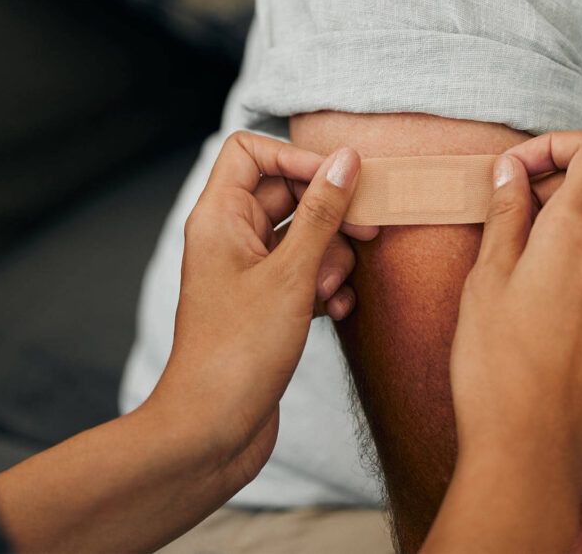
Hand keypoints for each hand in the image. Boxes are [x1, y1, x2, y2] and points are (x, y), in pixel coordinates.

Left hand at [147, 131, 375, 489]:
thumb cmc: (238, 353)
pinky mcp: (266, 306)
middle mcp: (229, 238)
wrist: (213, 432)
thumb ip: (322, 213)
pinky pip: (305, 275)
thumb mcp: (291, 275)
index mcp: (219, 217)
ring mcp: (248, 273)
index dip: (297, 157)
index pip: (251, 150)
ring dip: (331, 258)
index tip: (339, 179)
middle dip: (330, 213)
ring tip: (330, 289)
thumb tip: (345, 161)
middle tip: (368, 228)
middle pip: (287, 194)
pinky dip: (325, 287)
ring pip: (303, 238)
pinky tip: (334, 311)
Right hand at [450, 131, 581, 524]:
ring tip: (527, 264)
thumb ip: (506, 212)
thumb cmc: (496, 363)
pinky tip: (553, 302)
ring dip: (575, 226)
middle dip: (560, 184)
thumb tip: (511, 171)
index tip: (519, 172)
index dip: (557, 145)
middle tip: (513, 214)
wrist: (532, 448)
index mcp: (580, 231)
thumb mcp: (486, 277)